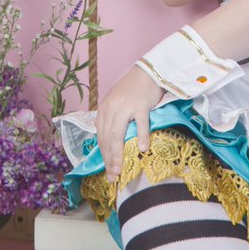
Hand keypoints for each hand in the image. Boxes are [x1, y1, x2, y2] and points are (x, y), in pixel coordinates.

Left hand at [96, 66, 164, 180]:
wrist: (147, 72)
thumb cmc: (133, 89)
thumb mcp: (116, 103)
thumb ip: (110, 119)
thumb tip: (108, 139)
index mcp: (104, 109)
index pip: (101, 136)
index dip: (103, 155)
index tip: (107, 171)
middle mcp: (111, 108)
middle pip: (107, 138)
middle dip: (109, 160)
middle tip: (112, 177)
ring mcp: (125, 107)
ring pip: (118, 134)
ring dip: (118, 154)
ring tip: (119, 170)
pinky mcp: (140, 105)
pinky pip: (140, 124)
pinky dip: (141, 137)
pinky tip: (142, 149)